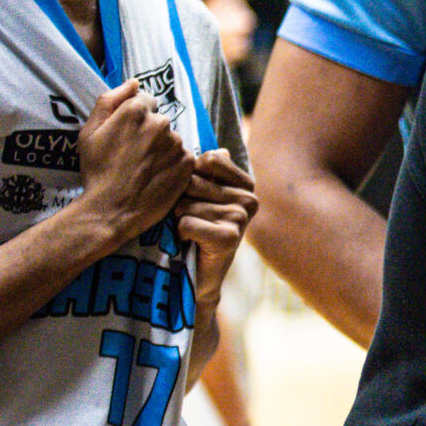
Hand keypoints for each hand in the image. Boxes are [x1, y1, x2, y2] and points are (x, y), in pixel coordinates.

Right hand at [76, 79, 193, 246]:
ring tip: (144, 169)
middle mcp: (160, 123)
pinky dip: (173, 165)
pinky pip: (183, 157)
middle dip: (149, 133)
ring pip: (172, 139)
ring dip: (162, 149)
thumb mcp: (89, 132)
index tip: (127, 137)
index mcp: (135, 111)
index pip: (145, 101)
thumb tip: (133, 82)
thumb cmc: (96, 171)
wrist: (110, 210)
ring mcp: (176, 144)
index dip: (135, 119)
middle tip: (134, 156)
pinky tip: (157, 177)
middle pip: (159, 121)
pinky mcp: (187, 164)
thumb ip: (109, 100)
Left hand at [179, 150, 258, 297]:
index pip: (208, 160)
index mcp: (245, 183)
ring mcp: (240, 219)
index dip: (189, 175)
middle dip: (180, 198)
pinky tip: (189, 242)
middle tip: (186, 216)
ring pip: (186, 204)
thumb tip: (221, 150)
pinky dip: (179, 233)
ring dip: (177, 218)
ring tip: (188, 231)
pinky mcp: (229, 239)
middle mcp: (248, 199)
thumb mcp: (203, 195)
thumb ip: (209, 171)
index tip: (192, 194)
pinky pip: (186, 223)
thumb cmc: (196, 229)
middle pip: (192, 181)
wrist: (198, 275)